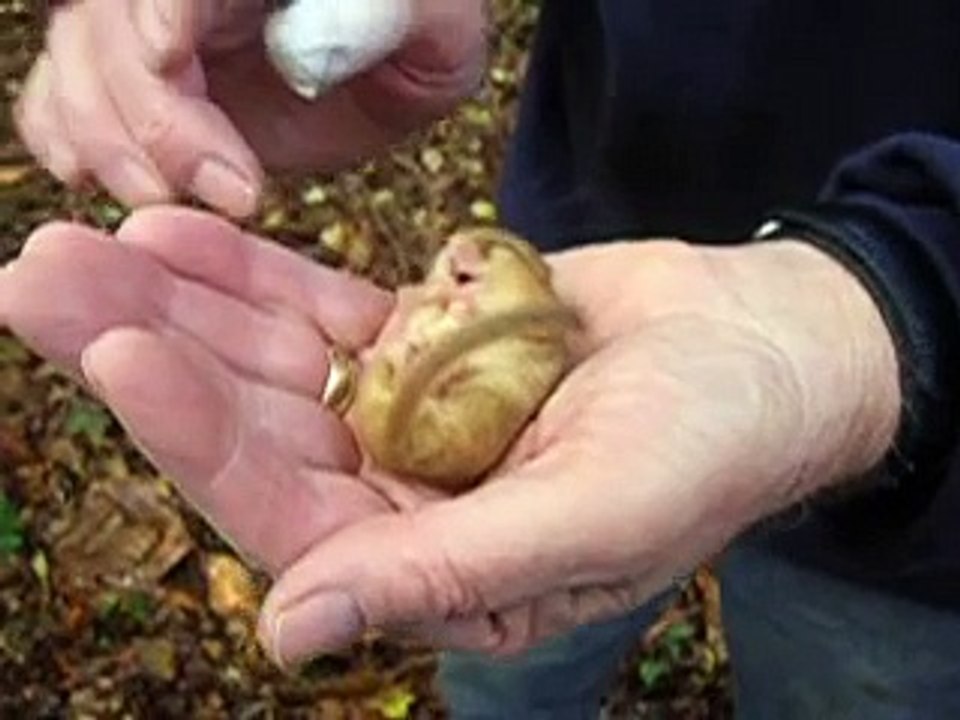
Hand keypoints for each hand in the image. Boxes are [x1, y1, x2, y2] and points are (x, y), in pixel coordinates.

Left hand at [0, 210, 898, 666]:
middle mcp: (399, 497)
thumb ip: (445, 574)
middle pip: (248, 425)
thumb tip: (289, 636)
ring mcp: (402, 414)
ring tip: (83, 238)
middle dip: (148, 352)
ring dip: (178, 300)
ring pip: (267, 360)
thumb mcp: (590, 519)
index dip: (198, 434)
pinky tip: (179, 230)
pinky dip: (251, 272)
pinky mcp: (418, 345)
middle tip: (40, 279)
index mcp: (434, 568)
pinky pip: (318, 309)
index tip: (117, 352)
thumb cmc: (707, 446)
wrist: (759, 352)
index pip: (287, 511)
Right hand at [14, 0, 484, 217]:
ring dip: (112, 144)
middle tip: (232, 189)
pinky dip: (70, 142)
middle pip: (107, 25)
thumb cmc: (414, 42)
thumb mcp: (433, 31)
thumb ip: (387, 21)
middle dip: (153, 116)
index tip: (170, 59)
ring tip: (178, 197)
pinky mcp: (135, 88)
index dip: (161, 12)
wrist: (386, 68)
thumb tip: (310, 45)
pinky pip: (60, 102)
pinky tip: (113, 180)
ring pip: (75, 66)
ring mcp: (146, 30)